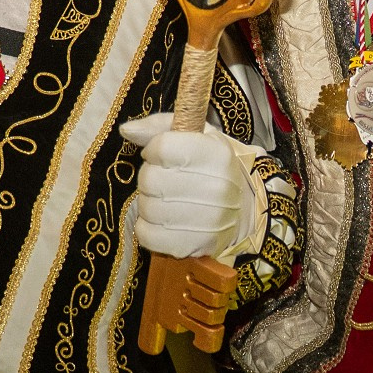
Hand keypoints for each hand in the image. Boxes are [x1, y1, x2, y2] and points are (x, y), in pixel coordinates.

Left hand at [119, 115, 254, 260]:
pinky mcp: (193, 245)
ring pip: (147, 207)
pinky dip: (147, 228)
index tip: (162, 156)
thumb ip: (160, 127)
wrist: (245, 210)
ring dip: (148, 202)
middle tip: (163, 180)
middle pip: (151, 179)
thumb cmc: (212, 168)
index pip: (163, 147)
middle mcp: (215, 187)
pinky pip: (147, 235)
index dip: (154, 151)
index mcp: (216, 154)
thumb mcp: (197, 137)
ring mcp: (206, 220)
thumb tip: (127, 130)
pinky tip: (162, 221)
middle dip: (150, 178)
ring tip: (165, 200)